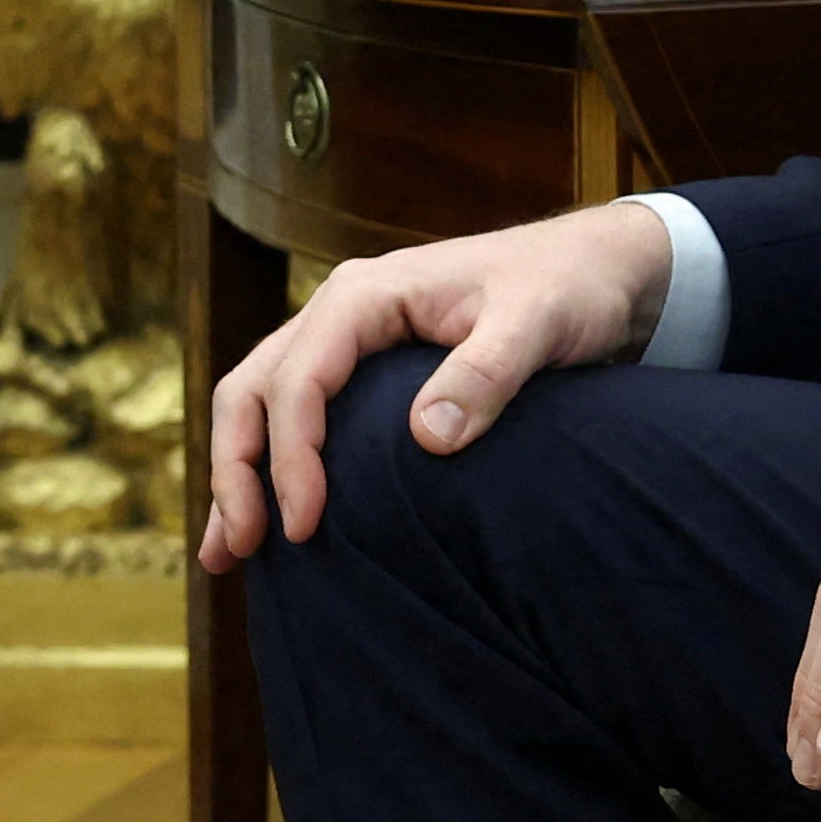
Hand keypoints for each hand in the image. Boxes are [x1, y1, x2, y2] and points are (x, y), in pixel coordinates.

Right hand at [199, 201, 674, 566]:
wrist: (594, 270)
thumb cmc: (567, 288)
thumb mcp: (538, 323)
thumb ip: (486, 373)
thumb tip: (426, 437)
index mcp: (366, 296)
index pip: (299, 380)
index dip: (292, 456)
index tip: (306, 525)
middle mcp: (341, 313)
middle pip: (253, 389)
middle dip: (237, 470)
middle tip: (243, 549)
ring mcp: (346, 341)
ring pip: (260, 403)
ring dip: (238, 473)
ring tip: (227, 552)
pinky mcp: (363, 371)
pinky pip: (296, 414)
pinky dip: (271, 465)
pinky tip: (271, 516)